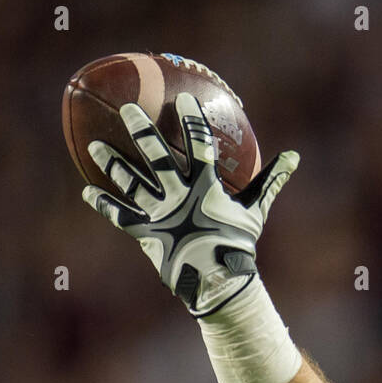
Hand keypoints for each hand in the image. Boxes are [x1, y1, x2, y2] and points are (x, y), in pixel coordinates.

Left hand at [82, 93, 298, 316]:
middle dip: (141, 130)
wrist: (219, 284)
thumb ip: (271, 181)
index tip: (183, 97)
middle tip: (126, 108)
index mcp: (206, 188)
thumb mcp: (257, 211)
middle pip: (157, 157)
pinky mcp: (146, 234)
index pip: (200, 145)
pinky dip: (104, 204)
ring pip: (132, 183)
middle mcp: (179, 197)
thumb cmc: (239, 245)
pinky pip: (121, 217)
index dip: (192, 119)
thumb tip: (294, 156)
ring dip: (113, 163)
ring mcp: (160, 215)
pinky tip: (87, 192)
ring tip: (94, 145)